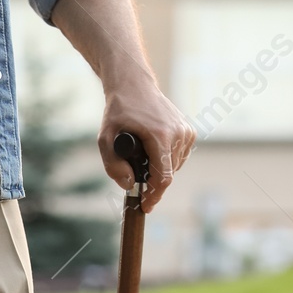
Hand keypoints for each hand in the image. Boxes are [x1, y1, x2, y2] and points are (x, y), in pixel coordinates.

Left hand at [98, 81, 194, 212]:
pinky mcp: (189, 132)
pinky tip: (153, 153)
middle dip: (151, 184)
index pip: (163, 177)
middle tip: (134, 182)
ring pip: (174, 168)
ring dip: (158, 172)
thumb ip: (113, 165)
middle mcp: (178, 134)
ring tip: (141, 159)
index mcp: (160, 136)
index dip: (154, 196)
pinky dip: (166, 162)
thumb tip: (129, 185)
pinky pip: (178, 158)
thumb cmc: (118, 111)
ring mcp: (186, 132)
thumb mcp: (104, 138)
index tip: (145, 206)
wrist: (134, 86)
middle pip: (168, 175)